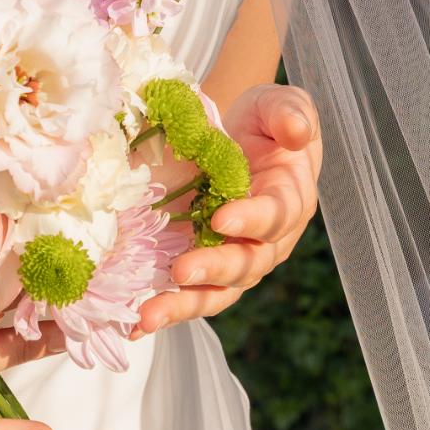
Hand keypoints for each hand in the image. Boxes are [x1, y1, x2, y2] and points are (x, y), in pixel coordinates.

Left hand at [133, 82, 321, 334]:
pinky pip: (189, 295)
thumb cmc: (264, 120)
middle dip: (214, 269)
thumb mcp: (279, 105)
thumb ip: (290, 115)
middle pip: (247, 265)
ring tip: (146, 317)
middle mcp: (266, 241)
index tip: (222, 218)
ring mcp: (234, 258)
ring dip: (182, 305)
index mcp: (289, 201)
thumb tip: (298, 132)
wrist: (237, 133)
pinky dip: (163, 309)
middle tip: (181, 270)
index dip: (251, 220)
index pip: (275, 216)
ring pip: (216, 292)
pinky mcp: (204, 265)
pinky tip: (131, 324)